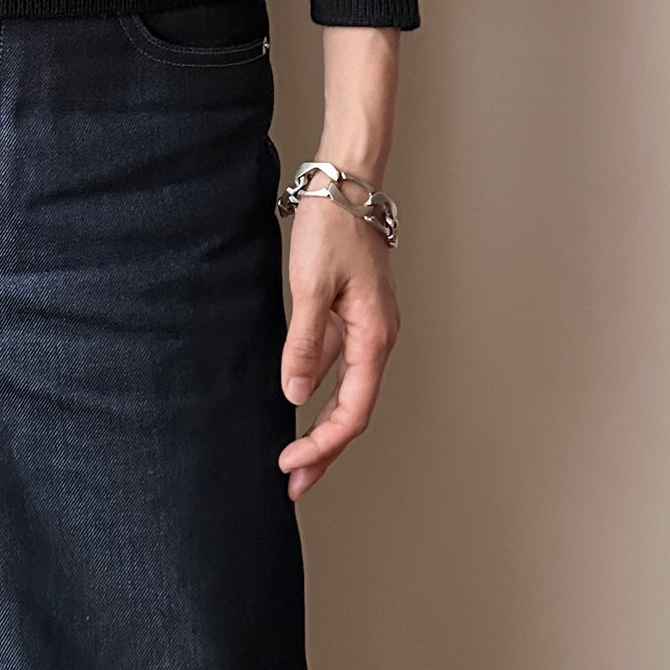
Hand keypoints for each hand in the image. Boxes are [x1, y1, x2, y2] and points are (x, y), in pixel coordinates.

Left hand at [278, 171, 400, 500]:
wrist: (347, 184)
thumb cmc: (333, 228)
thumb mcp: (312, 286)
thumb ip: (304, 342)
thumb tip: (294, 394)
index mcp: (375, 336)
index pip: (353, 409)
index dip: (324, 443)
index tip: (291, 464)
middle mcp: (377, 339)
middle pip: (354, 409)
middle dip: (325, 450)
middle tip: (295, 485)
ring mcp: (366, 328)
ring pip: (345, 390)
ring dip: (320, 424)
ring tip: (293, 457)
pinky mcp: (351, 316)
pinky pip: (336, 365)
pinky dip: (317, 389)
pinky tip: (295, 402)